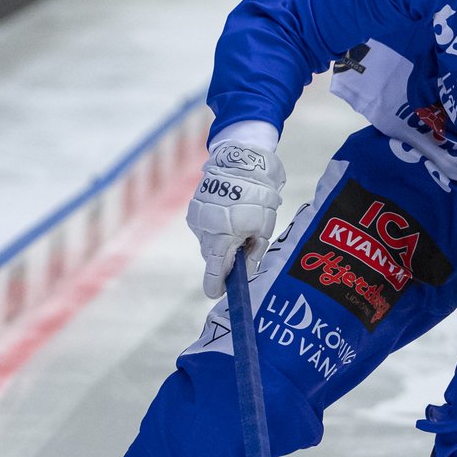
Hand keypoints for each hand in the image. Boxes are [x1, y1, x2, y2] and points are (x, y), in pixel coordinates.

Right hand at [186, 142, 285, 297]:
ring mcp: (197, 219)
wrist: (240, 162)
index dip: (215, 284)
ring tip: (239, 227)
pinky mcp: (194, 209)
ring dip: (220, 242)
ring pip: (208, 241)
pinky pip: (205, 227)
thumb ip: (251, 253)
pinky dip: (216, 228)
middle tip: (241, 253)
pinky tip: (229, 217)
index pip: (214, 270)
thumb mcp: (262, 229)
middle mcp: (204, 230)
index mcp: (222, 237)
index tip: (216, 294)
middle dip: (224, 260)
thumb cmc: (258, 197)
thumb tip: (244, 273)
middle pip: (211, 257)